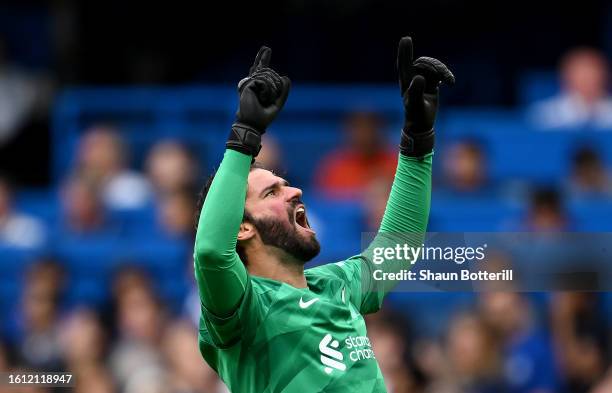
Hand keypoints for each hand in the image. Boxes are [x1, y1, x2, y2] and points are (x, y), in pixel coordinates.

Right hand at [227, 46, 290, 156]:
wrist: (253, 124)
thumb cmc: (264, 117)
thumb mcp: (278, 103)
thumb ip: (283, 91)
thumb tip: (285, 77)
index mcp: (259, 87)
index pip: (261, 70)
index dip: (263, 58)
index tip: (266, 48)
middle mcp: (253, 83)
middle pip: (263, 68)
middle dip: (271, 72)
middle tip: (269, 86)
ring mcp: (250, 83)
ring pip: (267, 74)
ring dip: (273, 87)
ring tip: (266, 99)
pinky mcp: (247, 85)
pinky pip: (264, 80)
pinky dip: (267, 89)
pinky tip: (262, 97)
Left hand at [397, 36, 453, 156]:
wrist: (422, 124)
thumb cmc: (415, 115)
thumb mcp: (415, 104)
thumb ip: (415, 91)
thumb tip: (418, 77)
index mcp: (405, 80)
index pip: (404, 62)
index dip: (405, 51)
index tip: (406, 38)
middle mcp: (412, 77)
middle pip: (424, 62)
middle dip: (435, 66)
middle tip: (444, 76)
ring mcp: (422, 78)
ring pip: (433, 66)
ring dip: (442, 71)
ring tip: (449, 81)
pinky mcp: (430, 82)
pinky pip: (439, 72)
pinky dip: (446, 75)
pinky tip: (450, 83)